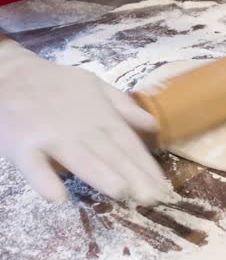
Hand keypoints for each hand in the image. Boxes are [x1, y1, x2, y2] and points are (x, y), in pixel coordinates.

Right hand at [0, 38, 177, 204]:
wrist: (11, 73)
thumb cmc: (59, 85)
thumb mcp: (96, 86)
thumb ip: (124, 106)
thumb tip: (153, 125)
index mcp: (100, 115)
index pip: (129, 144)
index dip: (146, 166)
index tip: (163, 187)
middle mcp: (80, 126)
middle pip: (111, 154)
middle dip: (133, 177)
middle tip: (153, 199)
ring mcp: (50, 135)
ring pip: (79, 158)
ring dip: (100, 175)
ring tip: (121, 192)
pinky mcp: (21, 143)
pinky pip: (32, 165)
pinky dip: (43, 179)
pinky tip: (58, 197)